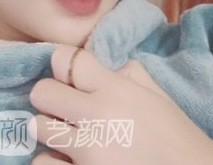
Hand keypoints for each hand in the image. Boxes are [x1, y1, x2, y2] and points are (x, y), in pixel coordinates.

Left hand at [29, 45, 212, 164]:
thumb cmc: (174, 134)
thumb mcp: (155, 92)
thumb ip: (124, 72)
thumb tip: (95, 64)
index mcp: (115, 90)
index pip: (65, 58)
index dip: (63, 63)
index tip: (69, 74)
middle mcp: (97, 117)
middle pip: (42, 92)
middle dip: (50, 97)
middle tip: (63, 107)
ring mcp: (88, 153)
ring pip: (38, 129)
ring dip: (50, 132)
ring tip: (68, 138)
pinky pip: (44, 163)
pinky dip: (54, 160)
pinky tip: (70, 160)